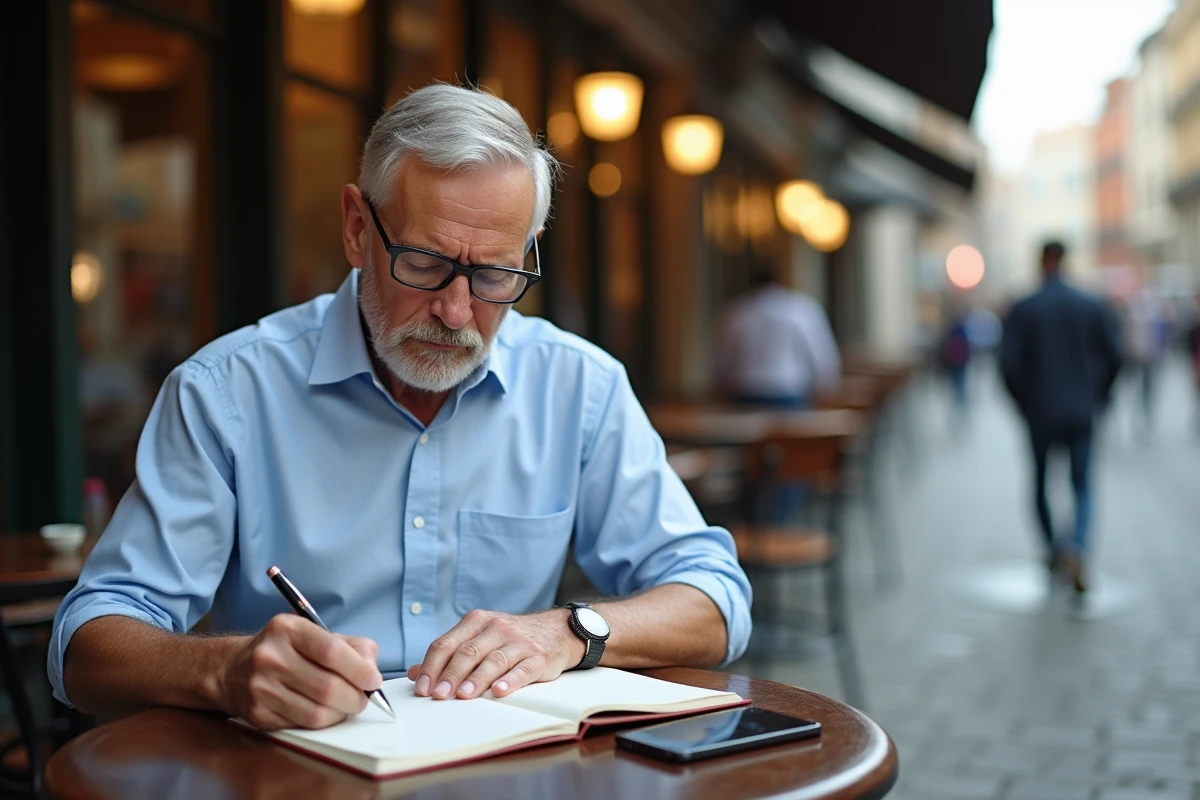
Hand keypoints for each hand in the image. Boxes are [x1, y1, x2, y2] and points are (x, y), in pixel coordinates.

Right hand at [218, 613, 381, 729]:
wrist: (233, 669)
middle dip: (355, 697)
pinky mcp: (258, 714)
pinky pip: (302, 725)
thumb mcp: (315, 634)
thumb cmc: (286, 650)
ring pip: (316, 712)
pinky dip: (322, 722)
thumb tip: (372, 669)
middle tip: (364, 697)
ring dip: (341, 713)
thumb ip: (351, 646)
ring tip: (346, 705)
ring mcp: (261, 687)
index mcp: (288, 629)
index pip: (330, 651)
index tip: (374, 680)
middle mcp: (270, 656)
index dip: (358, 669)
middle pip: (327, 687)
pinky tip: (323, 711)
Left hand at [407, 609, 584, 700]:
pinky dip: (511, 680)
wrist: (557, 631)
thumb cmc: (509, 640)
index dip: (432, 666)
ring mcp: (518, 642)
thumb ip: (449, 653)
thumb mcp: (479, 638)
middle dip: (450, 675)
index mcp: (476, 622)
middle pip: (468, 652)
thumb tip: (414, 673)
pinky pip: (523, 669)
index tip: (422, 687)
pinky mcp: (538, 657)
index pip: (447, 643)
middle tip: (438, 695)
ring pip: (493, 661)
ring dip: (476, 679)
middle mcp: (496, 628)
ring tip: (463, 696)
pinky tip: (500, 691)